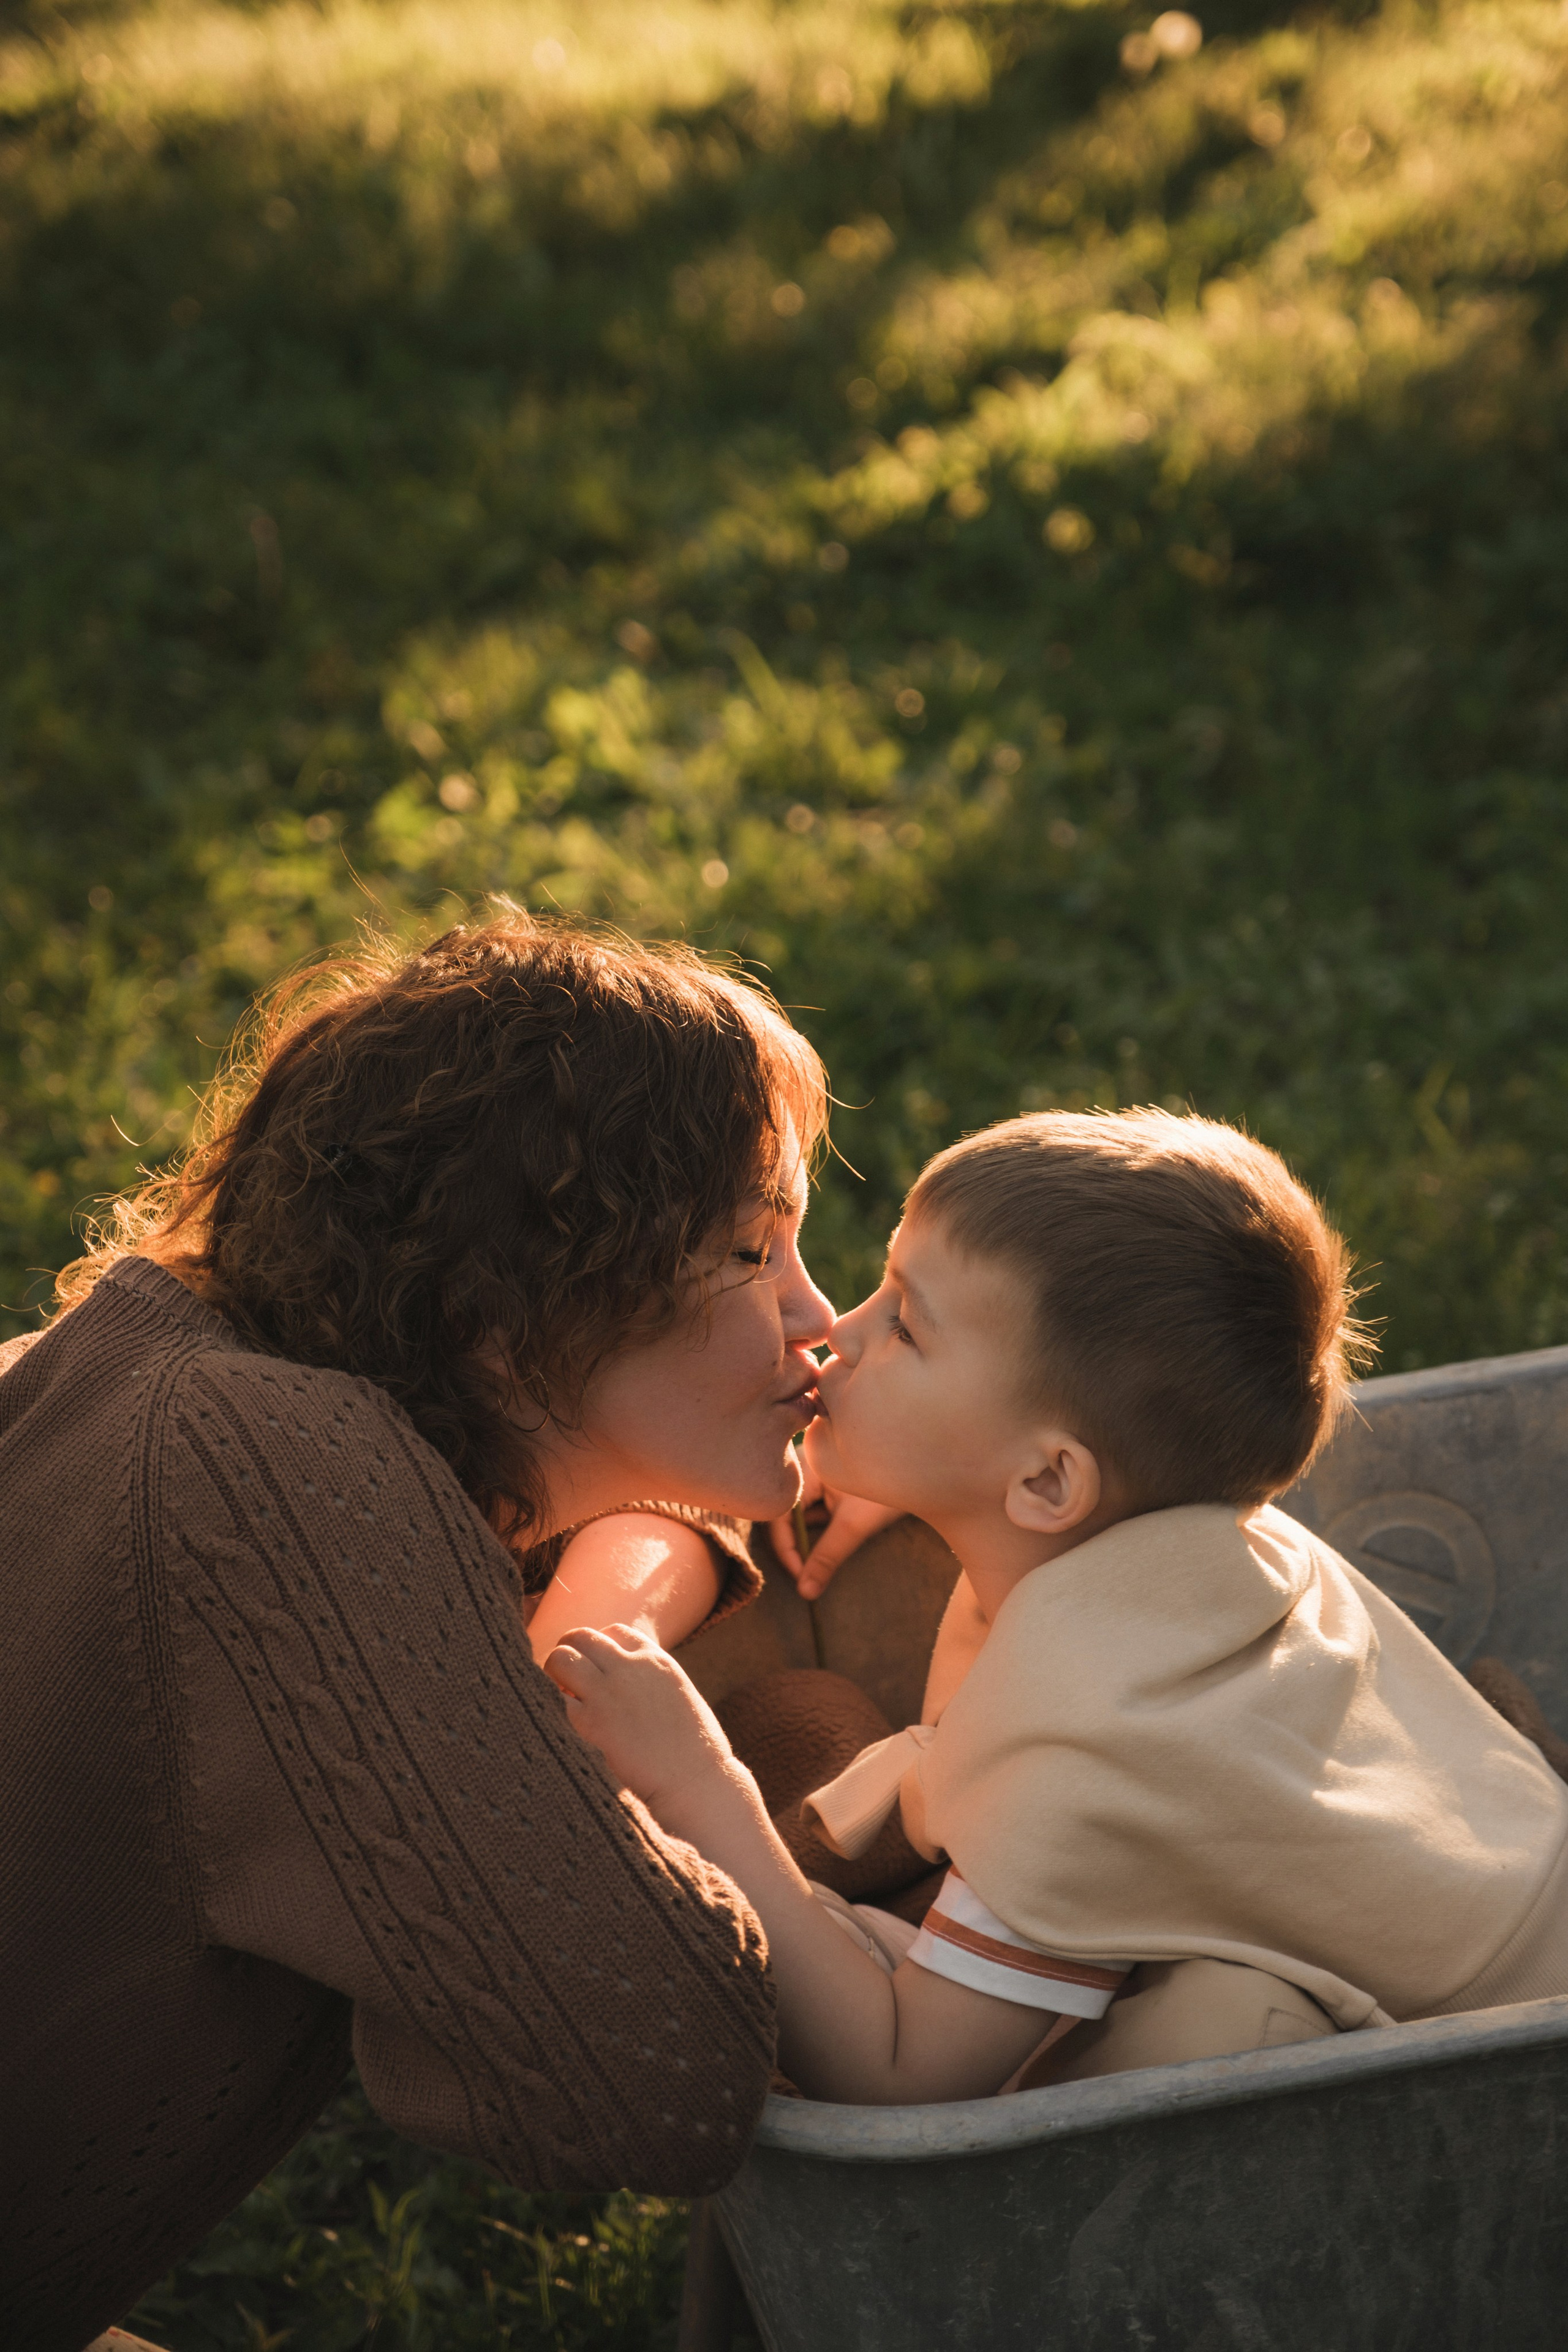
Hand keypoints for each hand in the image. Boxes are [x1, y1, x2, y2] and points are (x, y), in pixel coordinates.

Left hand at [545, 1623, 736, 1825]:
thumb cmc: (695, 1752)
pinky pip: (554, 1699)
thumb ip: (651, 1681)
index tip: (598, 1674)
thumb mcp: (678, 1696)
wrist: (696, 1783)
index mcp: (656, 1660)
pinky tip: (564, 1725)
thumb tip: (631, 1686)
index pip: (614, 1631)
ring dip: (554, 1675)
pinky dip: (551, 1707)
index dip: (599, 1650)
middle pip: (580, 1636)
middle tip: (569, 1683)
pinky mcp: (590, 1723)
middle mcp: (629, 1668)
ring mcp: (608, 1693)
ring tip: (561, 1699)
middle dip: (570, 1654)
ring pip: (560, 1658)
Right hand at [768, 1451, 903, 1600]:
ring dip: (807, 1539)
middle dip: (795, 1546)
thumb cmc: (886, 1490)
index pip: (778, 1516)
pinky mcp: (832, 1483)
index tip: (801, 1578)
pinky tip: (833, 1541)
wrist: (924, 1471)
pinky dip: (820, 1529)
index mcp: (803, 1470)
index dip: (786, 1550)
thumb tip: (805, 1592)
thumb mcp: (853, 1526)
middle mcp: (805, 1468)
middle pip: (785, 1515)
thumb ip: (826, 1557)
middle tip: (807, 1575)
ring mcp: (818, 1474)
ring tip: (819, 1562)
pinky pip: (816, 1509)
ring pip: (801, 1514)